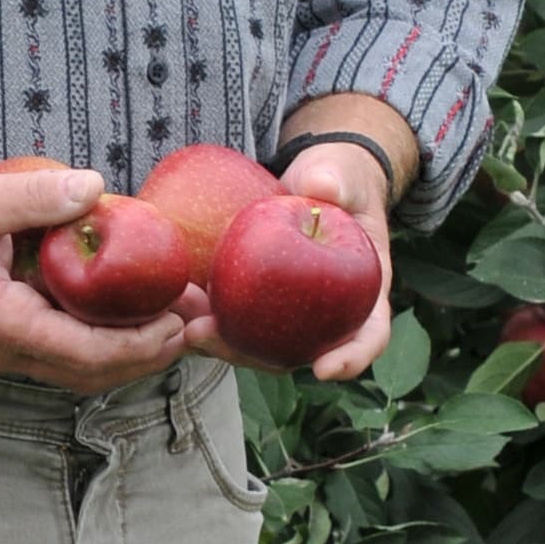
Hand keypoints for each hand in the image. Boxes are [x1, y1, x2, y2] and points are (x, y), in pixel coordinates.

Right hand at [0, 140, 190, 387]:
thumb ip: (40, 197)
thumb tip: (99, 189)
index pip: (90, 353)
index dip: (145, 344)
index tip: (184, 323)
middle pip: (88, 374)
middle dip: (148, 355)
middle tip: (196, 330)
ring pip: (67, 370)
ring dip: (119, 353)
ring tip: (165, 325)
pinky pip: (45, 356)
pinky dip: (86, 343)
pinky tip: (106, 313)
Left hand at [178, 134, 394, 385]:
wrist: (310, 182)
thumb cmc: (337, 180)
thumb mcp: (342, 173)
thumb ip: (336, 179)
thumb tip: (322, 186)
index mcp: (363, 293)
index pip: (369, 336)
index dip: (351, 358)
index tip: (323, 370)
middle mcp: (326, 317)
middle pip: (296, 354)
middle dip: (249, 356)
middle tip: (208, 336)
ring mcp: (288, 315)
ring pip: (256, 345)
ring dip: (218, 342)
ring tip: (182, 323)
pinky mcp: (256, 303)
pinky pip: (231, 318)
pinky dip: (204, 315)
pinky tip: (175, 300)